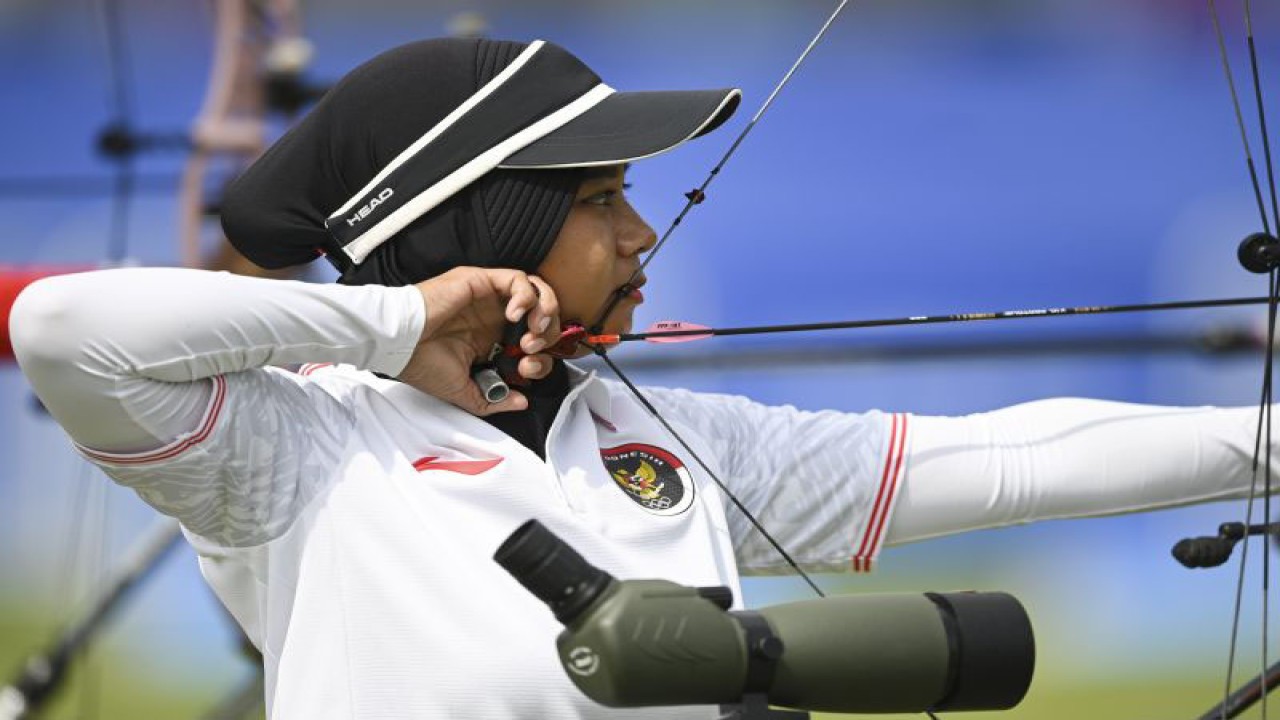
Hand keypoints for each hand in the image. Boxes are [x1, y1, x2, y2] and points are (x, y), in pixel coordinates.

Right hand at [399, 267, 560, 415]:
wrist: (400, 344)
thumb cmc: (422, 364)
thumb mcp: (463, 392)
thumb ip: (493, 400)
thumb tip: (522, 402)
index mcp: (492, 342)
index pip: (534, 345)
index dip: (540, 360)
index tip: (526, 370)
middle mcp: (494, 318)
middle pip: (543, 317)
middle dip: (548, 335)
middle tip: (532, 348)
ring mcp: (490, 298)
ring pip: (537, 291)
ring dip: (544, 311)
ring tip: (531, 329)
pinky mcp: (481, 281)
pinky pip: (519, 279)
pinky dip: (526, 295)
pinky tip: (514, 314)